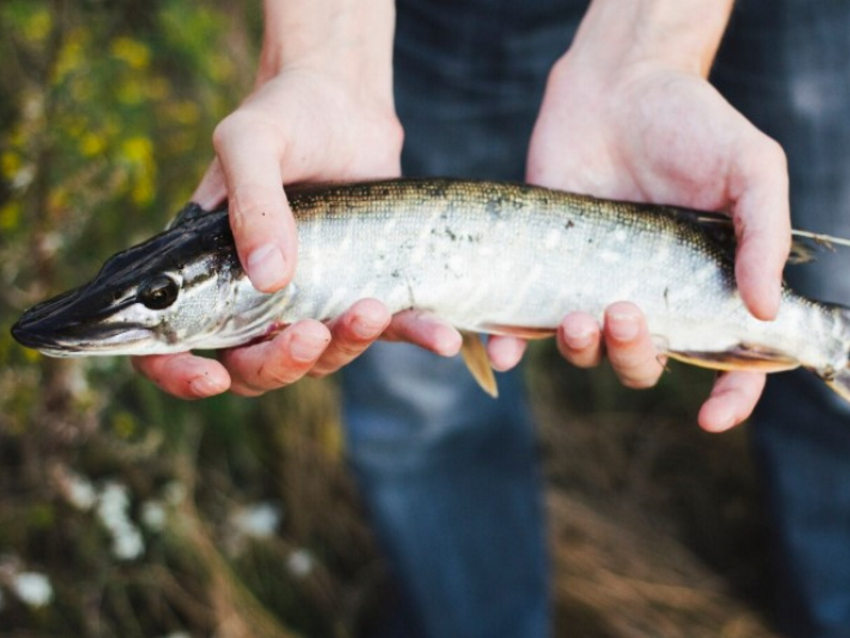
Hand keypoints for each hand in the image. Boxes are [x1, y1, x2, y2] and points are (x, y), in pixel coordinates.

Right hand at [131, 3, 464, 398]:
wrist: (346, 100)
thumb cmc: (284, 114)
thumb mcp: (252, 142)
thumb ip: (251, 203)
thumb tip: (270, 278)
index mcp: (205, 270)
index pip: (171, 342)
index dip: (180, 373)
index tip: (210, 377)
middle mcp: (254, 295)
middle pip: (253, 366)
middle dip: (278, 364)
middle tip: (310, 333)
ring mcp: (312, 297)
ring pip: (318, 358)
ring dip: (344, 347)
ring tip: (372, 308)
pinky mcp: (364, 287)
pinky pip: (386, 328)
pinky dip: (414, 335)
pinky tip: (442, 337)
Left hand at [524, 43, 787, 430]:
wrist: (617, 86)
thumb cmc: (692, 123)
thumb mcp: (751, 167)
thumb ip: (763, 235)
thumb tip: (763, 310)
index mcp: (702, 286)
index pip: (725, 359)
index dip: (728, 396)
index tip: (711, 415)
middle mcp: (647, 295)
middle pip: (643, 362)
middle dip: (634, 355)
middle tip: (623, 311)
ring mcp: (592, 284)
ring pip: (586, 351)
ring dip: (581, 350)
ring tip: (577, 314)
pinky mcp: (544, 267)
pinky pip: (524, 322)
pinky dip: (512, 344)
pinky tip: (504, 349)